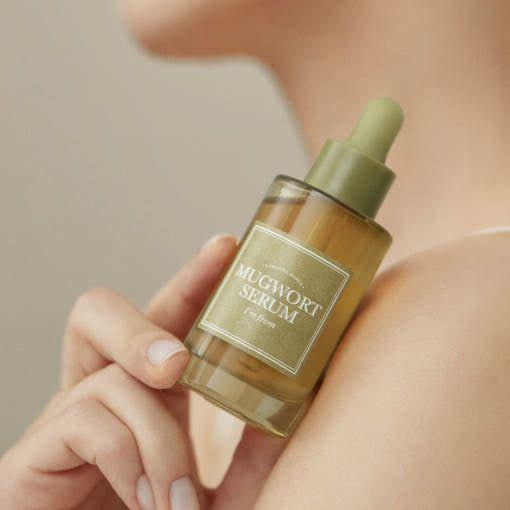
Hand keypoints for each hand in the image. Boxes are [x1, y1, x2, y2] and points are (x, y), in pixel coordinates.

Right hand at [0, 235, 285, 509]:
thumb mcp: (221, 485)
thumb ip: (255, 448)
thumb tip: (299, 397)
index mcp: (148, 388)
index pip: (167, 316)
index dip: (193, 278)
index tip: (227, 247)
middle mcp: (104, 388)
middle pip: (100, 311)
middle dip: (143, 325)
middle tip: (177, 365)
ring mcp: (67, 415)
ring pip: (110, 377)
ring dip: (157, 438)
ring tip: (180, 498)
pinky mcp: (37, 449)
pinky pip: (85, 421)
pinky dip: (129, 462)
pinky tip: (146, 499)